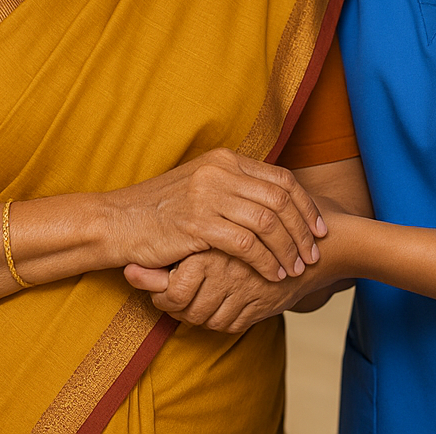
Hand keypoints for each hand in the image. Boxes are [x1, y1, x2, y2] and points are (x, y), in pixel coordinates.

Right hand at [106, 148, 325, 281]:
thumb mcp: (201, 186)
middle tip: (314, 254)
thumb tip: (272, 202)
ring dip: (288, 250)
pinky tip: (272, 275)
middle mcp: (220, 172)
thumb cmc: (161, 210)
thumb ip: (234, 187)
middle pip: (281, 200)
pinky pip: (247, 245)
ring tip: (296, 269)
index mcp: (225, 159)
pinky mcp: (197, 224)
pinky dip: (266, 262)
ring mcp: (209, 195)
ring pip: (268, 223)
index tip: (319, 228)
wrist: (117, 221)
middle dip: (304, 230)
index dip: (306, 205)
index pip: (281, 178)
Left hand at [124, 250, 310, 332]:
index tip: (164, 292)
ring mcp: (245, 291)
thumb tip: (127, 271)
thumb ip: (163, 260)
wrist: (296, 241)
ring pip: (209, 321)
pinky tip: (221, 304)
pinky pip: (231, 325)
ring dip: (201, 317)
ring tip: (200, 302)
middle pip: (188, 312)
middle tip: (180, 302)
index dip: (164, 298)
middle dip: (181, 311)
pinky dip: (222, 320)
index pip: (172, 293)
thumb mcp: (200, 239)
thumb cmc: (238, 233)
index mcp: (207, 250)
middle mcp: (226, 271)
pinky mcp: (260, 306)